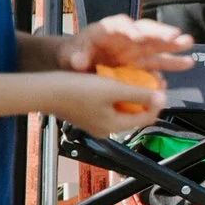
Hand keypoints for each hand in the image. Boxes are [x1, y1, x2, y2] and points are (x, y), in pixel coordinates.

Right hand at [31, 65, 163, 136]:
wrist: (43, 91)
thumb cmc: (74, 90)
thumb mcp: (112, 89)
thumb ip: (138, 95)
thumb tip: (160, 99)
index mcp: (113, 126)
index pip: (147, 118)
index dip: (157, 101)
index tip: (161, 84)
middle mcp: (105, 128)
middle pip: (135, 113)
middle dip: (145, 96)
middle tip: (150, 78)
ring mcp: (95, 121)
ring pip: (121, 108)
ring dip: (131, 93)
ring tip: (134, 77)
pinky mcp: (86, 113)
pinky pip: (108, 105)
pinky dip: (115, 93)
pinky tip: (115, 79)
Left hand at [68, 16, 193, 74]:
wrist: (78, 64)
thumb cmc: (74, 54)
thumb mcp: (71, 54)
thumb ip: (77, 57)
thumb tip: (79, 62)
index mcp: (108, 30)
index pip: (121, 26)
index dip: (130, 30)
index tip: (138, 36)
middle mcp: (126, 36)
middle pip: (146, 30)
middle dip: (160, 32)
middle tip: (176, 35)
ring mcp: (136, 49)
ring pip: (157, 44)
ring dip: (173, 44)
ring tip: (189, 43)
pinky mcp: (142, 62)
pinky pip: (159, 62)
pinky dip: (172, 63)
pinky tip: (186, 63)